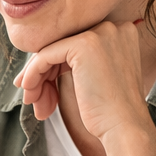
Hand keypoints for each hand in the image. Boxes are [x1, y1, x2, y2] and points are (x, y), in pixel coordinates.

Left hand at [14, 19, 152, 143]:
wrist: (124, 128)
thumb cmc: (110, 112)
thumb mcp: (96, 77)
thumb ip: (77, 62)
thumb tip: (38, 60)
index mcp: (119, 32)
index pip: (73, 45)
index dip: (54, 68)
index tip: (41, 90)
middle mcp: (112, 27)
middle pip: (62, 47)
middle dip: (43, 75)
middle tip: (34, 100)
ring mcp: (99, 34)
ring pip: (50, 51)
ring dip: (36, 78)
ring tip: (33, 103)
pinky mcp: (84, 44)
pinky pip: (45, 56)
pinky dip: (32, 74)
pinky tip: (30, 93)